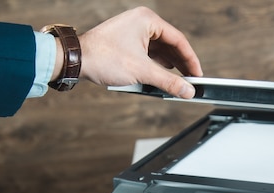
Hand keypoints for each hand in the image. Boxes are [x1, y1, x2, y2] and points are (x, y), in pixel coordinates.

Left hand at [76, 6, 202, 97]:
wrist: (76, 60)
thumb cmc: (103, 57)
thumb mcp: (142, 72)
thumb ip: (169, 81)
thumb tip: (187, 91)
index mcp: (147, 20)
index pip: (179, 40)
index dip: (191, 59)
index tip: (198, 75)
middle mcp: (141, 22)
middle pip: (170, 45)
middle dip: (180, 64)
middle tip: (190, 81)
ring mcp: (133, 32)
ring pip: (159, 51)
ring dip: (168, 67)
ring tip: (177, 82)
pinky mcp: (126, 42)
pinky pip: (148, 54)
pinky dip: (155, 66)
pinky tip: (160, 78)